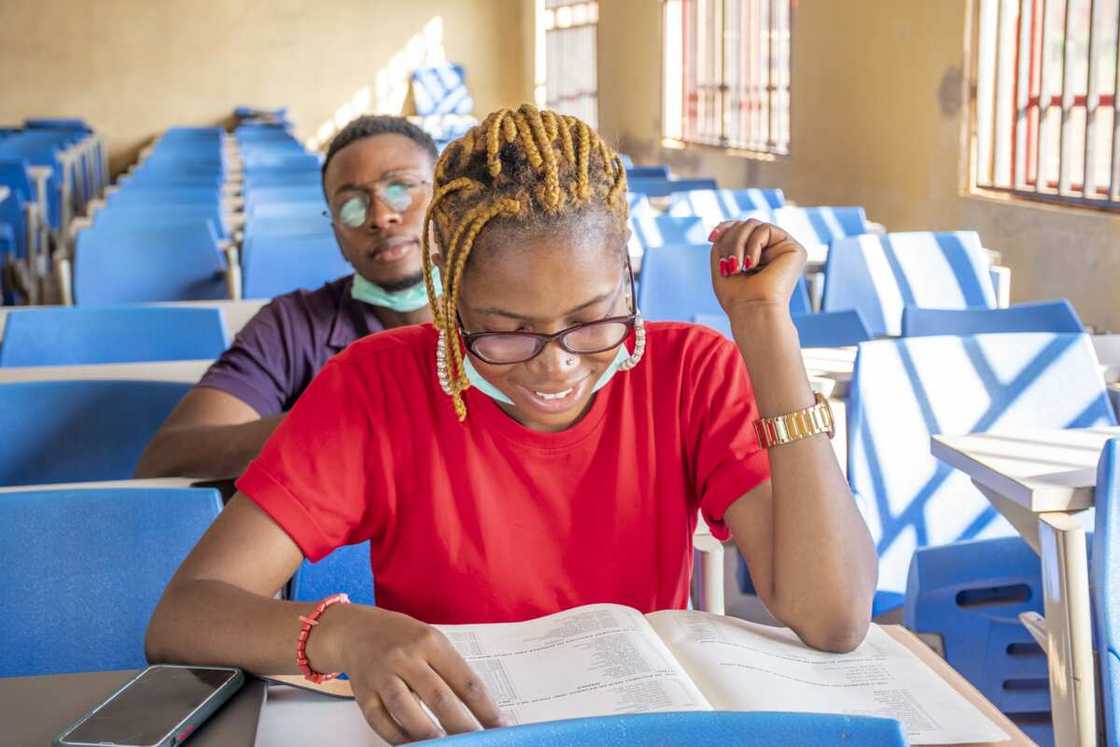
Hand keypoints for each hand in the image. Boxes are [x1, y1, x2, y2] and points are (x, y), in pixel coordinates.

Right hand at [334, 606, 505, 742]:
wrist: (356, 630)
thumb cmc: (402, 638)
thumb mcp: (431, 641)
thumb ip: (450, 671)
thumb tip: (479, 710)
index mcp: (430, 642)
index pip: (464, 679)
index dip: (485, 706)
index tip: (500, 725)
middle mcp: (405, 657)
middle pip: (437, 697)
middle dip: (461, 725)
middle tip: (477, 741)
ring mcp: (382, 676)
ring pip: (405, 709)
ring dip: (427, 732)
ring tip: (446, 746)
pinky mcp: (363, 694)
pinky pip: (381, 721)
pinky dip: (398, 737)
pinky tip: (414, 744)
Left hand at [708, 219, 806, 318]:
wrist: (752, 311)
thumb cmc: (737, 297)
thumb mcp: (722, 263)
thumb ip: (724, 241)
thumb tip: (723, 225)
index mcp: (759, 255)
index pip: (742, 229)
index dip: (726, 228)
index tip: (712, 237)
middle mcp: (774, 250)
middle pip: (745, 225)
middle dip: (730, 241)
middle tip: (728, 265)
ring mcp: (784, 249)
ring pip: (753, 224)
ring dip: (737, 243)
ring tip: (737, 267)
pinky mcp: (795, 249)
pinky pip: (765, 229)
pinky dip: (752, 245)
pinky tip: (752, 265)